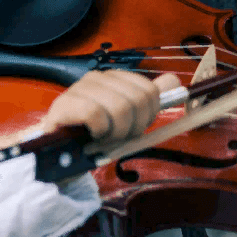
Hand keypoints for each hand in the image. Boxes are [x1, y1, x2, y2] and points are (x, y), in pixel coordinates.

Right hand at [36, 70, 182, 144]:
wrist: (61, 157)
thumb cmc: (95, 137)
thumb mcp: (128, 120)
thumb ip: (149, 99)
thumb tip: (174, 80)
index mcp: (115, 79)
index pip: (149, 90)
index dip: (147, 115)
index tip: (133, 128)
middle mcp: (97, 78)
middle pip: (138, 99)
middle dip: (132, 127)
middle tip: (116, 136)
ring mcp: (79, 89)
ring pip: (119, 107)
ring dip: (115, 132)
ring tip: (103, 138)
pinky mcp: (63, 105)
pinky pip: (94, 114)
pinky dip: (98, 131)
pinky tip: (91, 136)